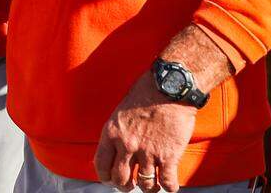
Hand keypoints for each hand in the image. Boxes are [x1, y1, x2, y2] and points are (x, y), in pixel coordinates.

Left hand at [93, 71, 196, 192]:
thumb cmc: (145, 94)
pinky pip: (167, 183)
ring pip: (145, 185)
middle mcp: (127, 146)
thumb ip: (117, 133)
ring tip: (152, 184)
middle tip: (131, 184)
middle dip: (126, 186)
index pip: (101, 166)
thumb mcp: (120, 113)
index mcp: (112, 133)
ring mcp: (148, 152)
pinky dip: (169, 187)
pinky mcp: (168, 156)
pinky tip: (169, 183)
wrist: (169, 88)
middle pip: (121, 180)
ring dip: (148, 187)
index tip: (111, 179)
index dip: (105, 177)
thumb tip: (116, 150)